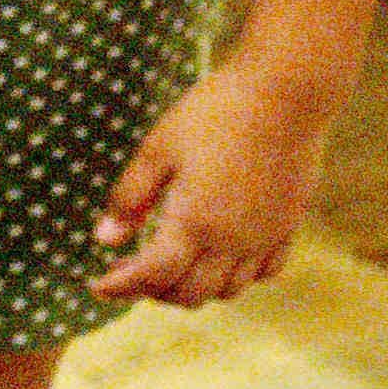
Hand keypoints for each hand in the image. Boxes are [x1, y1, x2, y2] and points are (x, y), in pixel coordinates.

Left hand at [91, 57, 337, 307]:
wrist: (286, 94)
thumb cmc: (215, 113)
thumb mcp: (158, 149)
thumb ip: (130, 197)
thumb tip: (104, 239)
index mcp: (195, 222)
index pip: (152, 276)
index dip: (120, 287)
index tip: (97, 285)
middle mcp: (233, 241)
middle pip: (190, 294)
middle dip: (154, 292)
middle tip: (130, 271)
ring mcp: (266, 236)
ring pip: (229, 290)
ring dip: (195, 289)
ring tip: (172, 266)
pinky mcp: (290, 225)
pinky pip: (266, 271)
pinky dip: (239, 276)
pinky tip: (221, 257)